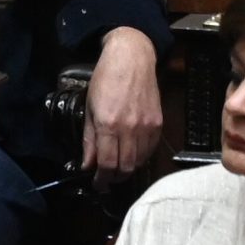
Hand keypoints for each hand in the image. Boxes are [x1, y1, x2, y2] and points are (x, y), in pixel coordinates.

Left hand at [81, 26, 162, 179]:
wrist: (131, 59)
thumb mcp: (89, 108)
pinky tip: (131, 155)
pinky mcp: (158, 123)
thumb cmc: (106, 80)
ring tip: (117, 168)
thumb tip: (87, 164)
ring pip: (139, 161)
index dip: (101, 179)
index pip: (106, 164)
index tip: (97, 184)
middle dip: (114, 178)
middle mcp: (129, 128)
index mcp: (108, 124)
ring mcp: (146, 126)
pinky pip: (150, 149)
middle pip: (125, 167)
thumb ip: (89, 139)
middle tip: (106, 180)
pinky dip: (140, 157)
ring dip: (127, 169)